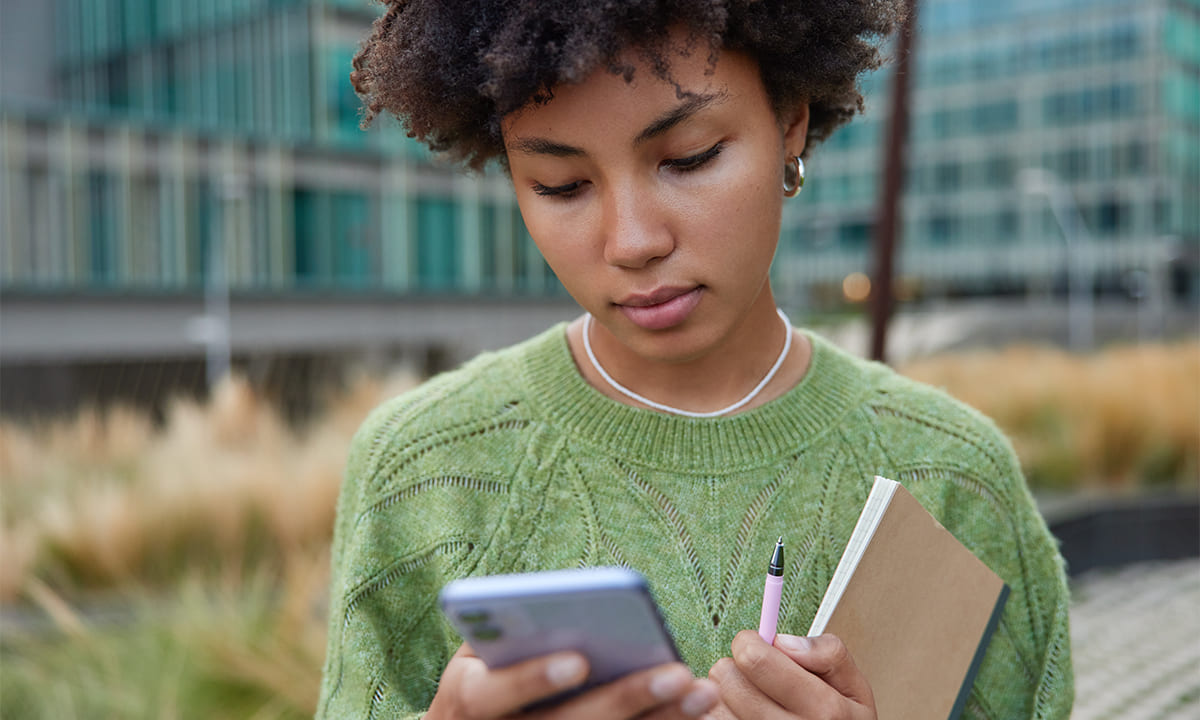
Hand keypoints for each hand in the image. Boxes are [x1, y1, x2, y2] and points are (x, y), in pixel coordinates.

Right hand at [425, 643, 719, 719]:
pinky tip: (696, 713)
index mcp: (465, 701)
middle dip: (624, 698)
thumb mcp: (480, 649)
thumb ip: (508, 626)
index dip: (531, 678)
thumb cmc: (487, 672)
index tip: (578, 660)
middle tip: (676, 673)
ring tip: (701, 692)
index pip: (489, 695)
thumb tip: (563, 604)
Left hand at [706, 631, 875, 718]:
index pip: (756, 660)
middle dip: (737, 667)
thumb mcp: (854, 688)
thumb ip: (828, 654)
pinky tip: (741, 713)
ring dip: (727, 694)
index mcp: (822, 708)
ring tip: (750, 699)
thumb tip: (783, 642)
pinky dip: (722, 712)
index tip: (755, 644)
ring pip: (715, 703)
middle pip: (728, 679)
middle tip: (754, 675)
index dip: (749, 642)